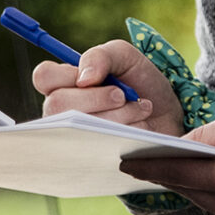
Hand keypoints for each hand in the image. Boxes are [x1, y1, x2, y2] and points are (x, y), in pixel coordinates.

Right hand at [34, 40, 183, 137]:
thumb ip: (100, 56)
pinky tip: (140, 129)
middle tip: (122, 95)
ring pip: (79, 127)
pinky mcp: (92, 157)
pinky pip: (97, 149)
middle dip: (96, 98)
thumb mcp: (124, 57)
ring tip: (141, 109)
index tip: (94, 77)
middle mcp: (62, 111)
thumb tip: (82, 79)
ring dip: (117, 115)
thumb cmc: (141, 82)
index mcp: (64, 83)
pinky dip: (126, 133)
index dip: (65, 76)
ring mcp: (74, 136)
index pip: (43, 76)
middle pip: (56, 105)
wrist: (170, 114)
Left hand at [118, 107, 214, 214]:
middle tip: (136, 161)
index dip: (148, 166)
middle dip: (163, 174)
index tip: (124, 161)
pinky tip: (204, 183)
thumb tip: (176, 147)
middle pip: (184, 189)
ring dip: (186, 186)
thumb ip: (207, 134)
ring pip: (198, 202)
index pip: (178, 172)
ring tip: (166, 168)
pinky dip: (208, 198)